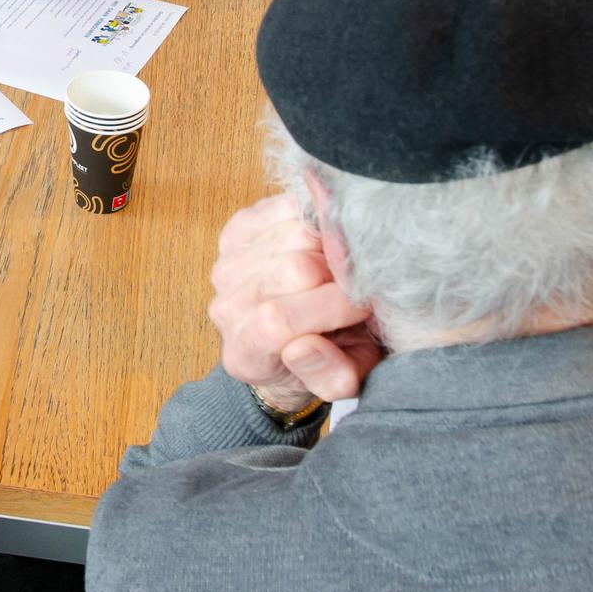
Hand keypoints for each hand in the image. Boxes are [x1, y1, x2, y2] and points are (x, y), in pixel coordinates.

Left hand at [207, 194, 382, 411]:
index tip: (365, 306)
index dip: (335, 307)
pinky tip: (322, 236)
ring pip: (293, 234)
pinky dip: (312, 215)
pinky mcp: (238, 230)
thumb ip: (331, 377)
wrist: (292, 338)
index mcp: (246, 353)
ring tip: (340, 264)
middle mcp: (227, 308)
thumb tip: (304, 345)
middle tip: (356, 283)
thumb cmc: (325, 357)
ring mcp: (228, 266)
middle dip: (339, 274)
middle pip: (292, 270)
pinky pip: (283, 207)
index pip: (280, 320)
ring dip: (330, 244)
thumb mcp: (340, 383)